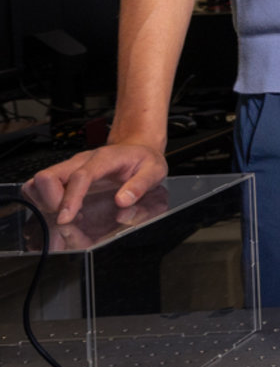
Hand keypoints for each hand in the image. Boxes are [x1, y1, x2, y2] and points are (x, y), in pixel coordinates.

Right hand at [28, 141, 170, 226]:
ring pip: (38, 181)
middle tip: (67, 217)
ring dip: (43, 202)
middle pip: (47, 176)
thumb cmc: (143, 160)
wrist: (137, 148)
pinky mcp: (64, 176)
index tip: (66, 218)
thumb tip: (123, 200)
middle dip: (50, 201)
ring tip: (65, 214)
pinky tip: (61, 210)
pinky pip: (40, 186)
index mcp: (104, 159)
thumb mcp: (154, 171)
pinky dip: (42, 200)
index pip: (79, 176)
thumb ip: (141, 185)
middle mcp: (81, 161)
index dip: (70, 198)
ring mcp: (70, 168)